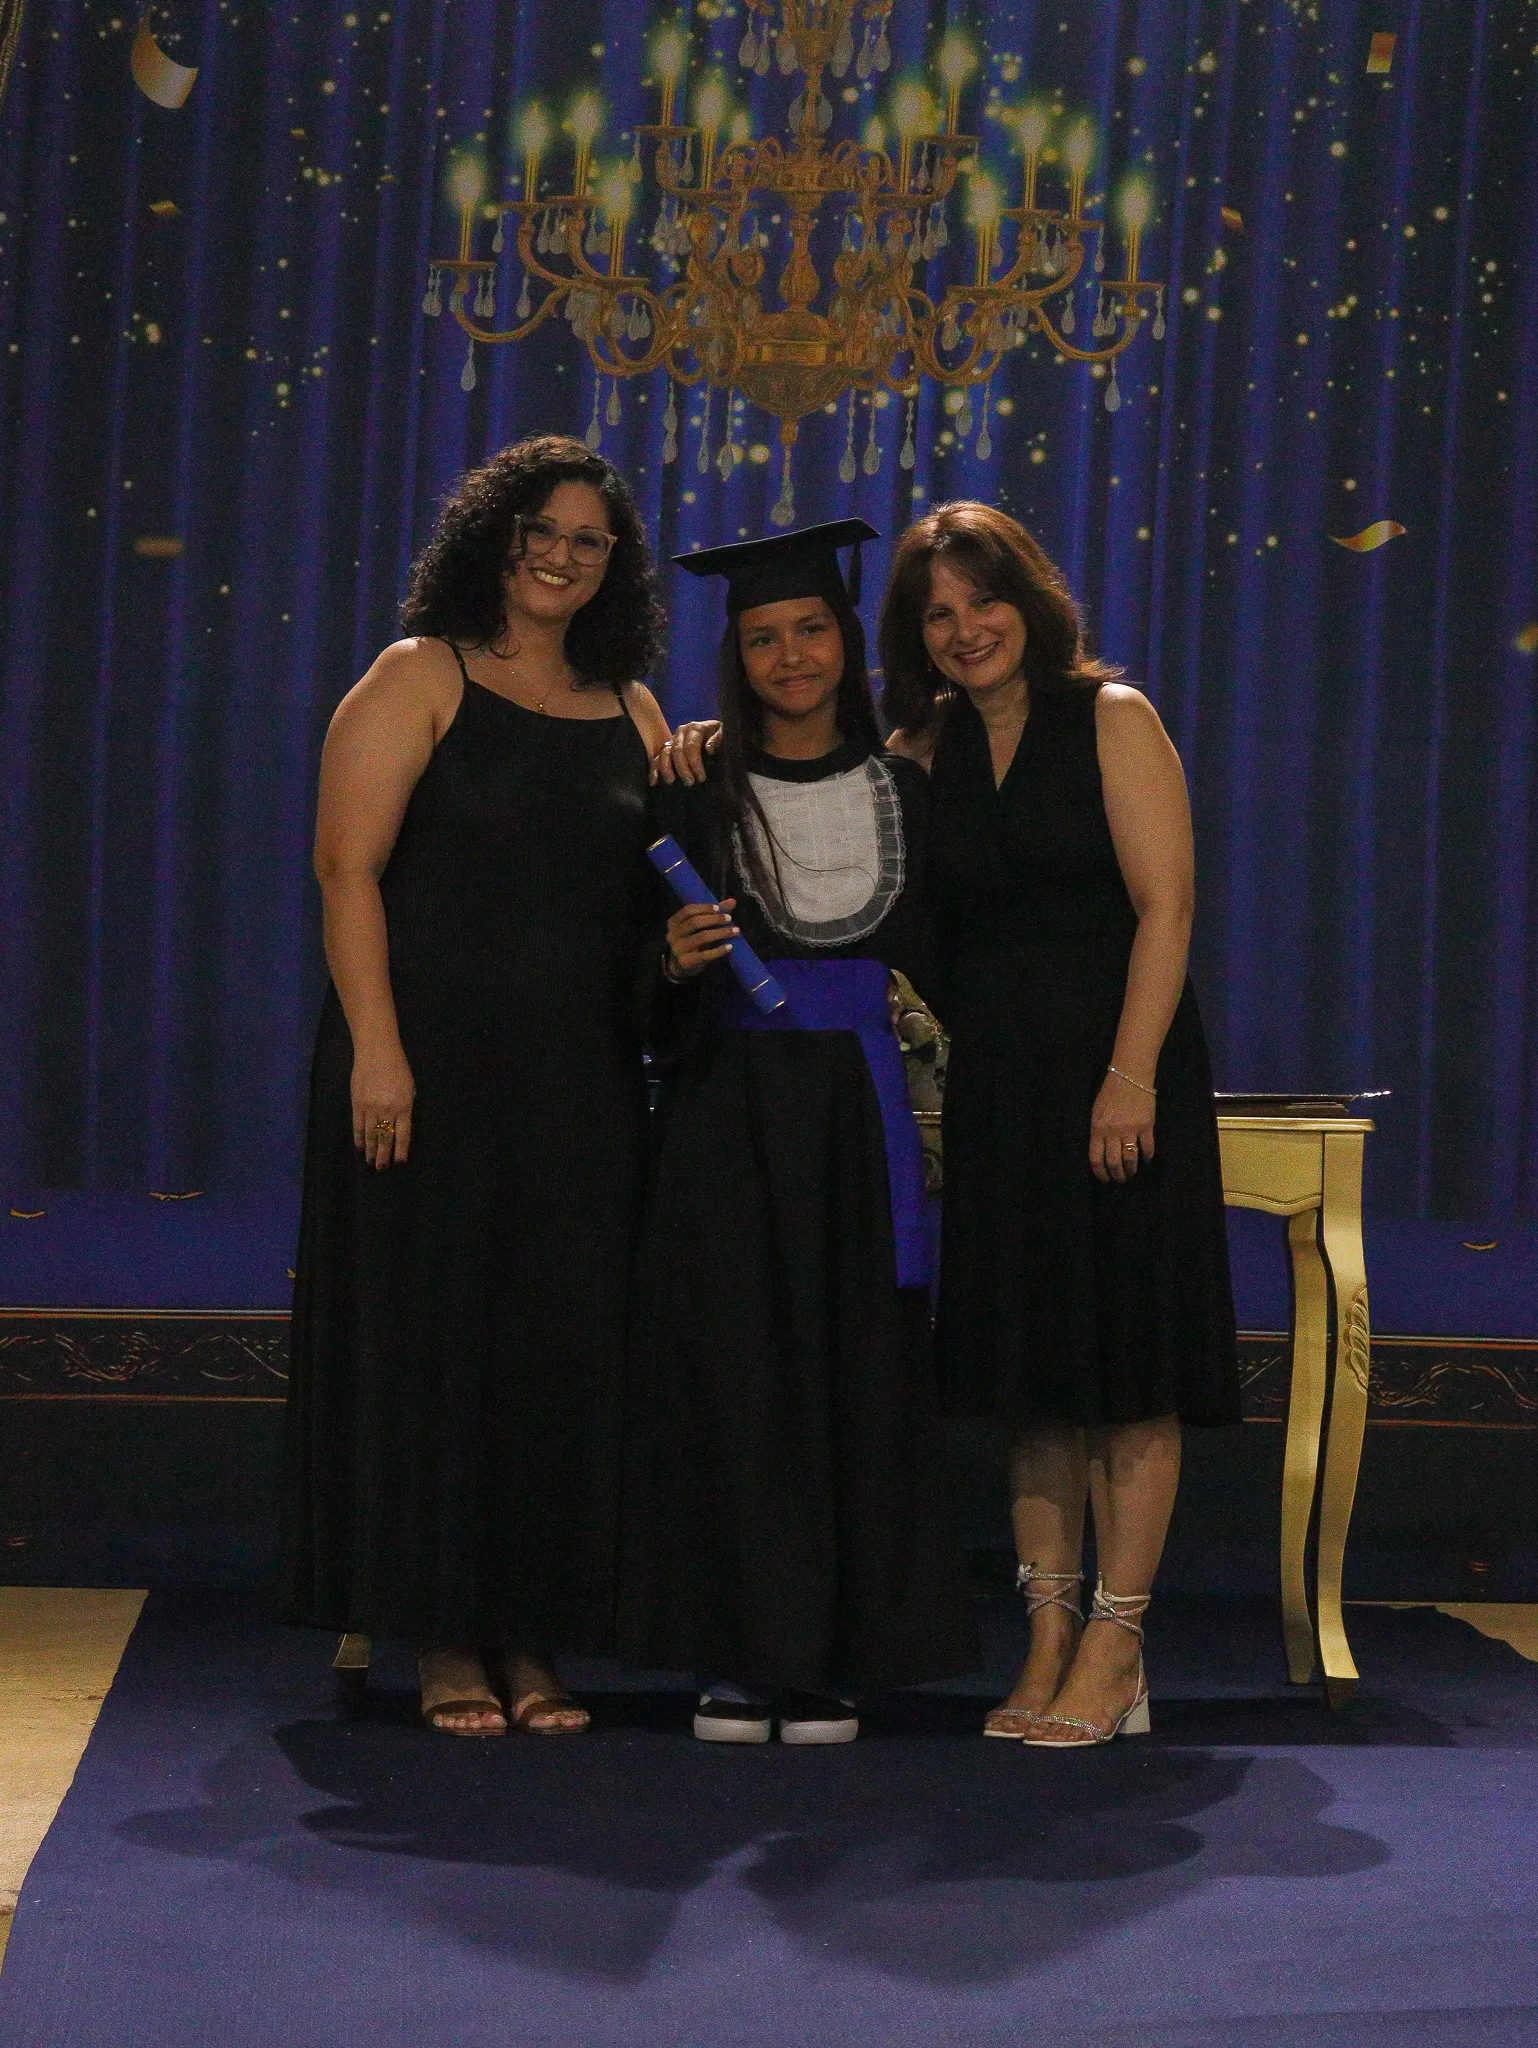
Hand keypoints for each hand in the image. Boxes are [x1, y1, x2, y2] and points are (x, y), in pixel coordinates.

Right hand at [352, 1038, 414, 1169]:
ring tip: (371, 1162)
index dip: (400, 1150)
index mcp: (404, 1107)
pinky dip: (359, 1138)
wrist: (376, 1052)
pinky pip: (357, 1126)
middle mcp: (387, 1110)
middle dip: (384, 1156)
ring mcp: (370, 1108)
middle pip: (385, 1138)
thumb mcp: (409, 1088)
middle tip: (381, 1168)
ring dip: (371, 1150)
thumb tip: (401, 1125)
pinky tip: (360, 1147)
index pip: (403, 1135)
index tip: (399, 1162)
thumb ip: (406, 1107)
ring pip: (370, 1135)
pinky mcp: (357, 1104)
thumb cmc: (398, 1068)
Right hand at [651, 720, 721, 785]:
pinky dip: (654, 769)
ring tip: (671, 781)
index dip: (695, 762)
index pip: (691, 746)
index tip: (701, 777)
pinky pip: (657, 758)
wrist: (714, 732)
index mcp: (695, 728)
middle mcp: (681, 732)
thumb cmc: (720, 735)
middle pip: (677, 751)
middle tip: (689, 782)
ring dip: (666, 768)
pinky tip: (653, 782)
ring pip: (664, 753)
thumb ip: (719, 738)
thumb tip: (709, 749)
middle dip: (682, 768)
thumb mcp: (723, 733)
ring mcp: (672, 740)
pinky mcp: (667, 748)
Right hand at [665, 898, 737, 977]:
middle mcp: (673, 935)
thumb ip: (715, 913)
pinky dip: (719, 950)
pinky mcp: (686, 962)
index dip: (704, 908)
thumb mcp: (700, 926)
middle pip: (694, 922)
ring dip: (720, 933)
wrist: (681, 965)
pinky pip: (705, 955)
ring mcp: (678, 949)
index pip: (688, 910)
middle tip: (730, 919)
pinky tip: (730, 946)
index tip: (719, 908)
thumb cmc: (692, 940)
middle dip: (714, 919)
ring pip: (701, 937)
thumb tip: (733, 901)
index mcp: (674, 922)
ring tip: (735, 931)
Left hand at [1089, 1069, 1154, 1183]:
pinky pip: (1147, 1148)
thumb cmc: (1110, 1094)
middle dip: (1117, 1175)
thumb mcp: (1096, 1113)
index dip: (1100, 1173)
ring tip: (1132, 1173)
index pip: (1096, 1158)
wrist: (1130, 1077)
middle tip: (1121, 1179)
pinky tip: (1147, 1160)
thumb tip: (1101, 1153)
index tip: (1105, 1179)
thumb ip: (1098, 1133)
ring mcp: (1131, 1129)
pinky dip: (1147, 1157)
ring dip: (1132, 1170)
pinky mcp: (1147, 1126)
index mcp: (1098, 1129)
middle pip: (1114, 1162)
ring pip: (1131, 1158)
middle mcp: (1113, 1132)